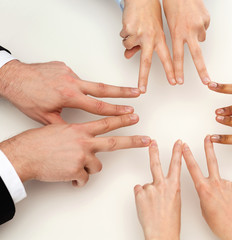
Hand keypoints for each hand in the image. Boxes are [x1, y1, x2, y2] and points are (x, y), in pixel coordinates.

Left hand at [0, 60, 139, 123]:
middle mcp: (72, 82)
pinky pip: (75, 77)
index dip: (116, 110)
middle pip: (104, 88)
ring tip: (84, 95)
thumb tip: (76, 133)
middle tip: (137, 92)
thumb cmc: (26, 97)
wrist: (12, 76)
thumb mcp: (45, 117)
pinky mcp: (64, 67)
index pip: (98, 106)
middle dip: (122, 92)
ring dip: (95, 89)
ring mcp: (69, 73)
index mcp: (70, 96)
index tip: (129, 111)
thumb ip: (64, 125)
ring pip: (89, 83)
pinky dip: (76, 85)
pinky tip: (65, 89)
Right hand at [0, 114, 150, 185]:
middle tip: (147, 140)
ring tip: (75, 167)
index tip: (134, 116)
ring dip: (89, 169)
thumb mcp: (60, 130)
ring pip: (97, 166)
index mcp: (80, 130)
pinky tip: (68, 177)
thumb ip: (77, 134)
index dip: (122, 119)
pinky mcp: (76, 171)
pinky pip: (83, 179)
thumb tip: (86, 139)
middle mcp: (84, 142)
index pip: (106, 123)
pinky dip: (77, 180)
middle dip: (133, 141)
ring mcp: (81, 157)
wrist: (25, 155)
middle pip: (114, 142)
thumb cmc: (39, 142)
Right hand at [121, 0, 174, 92]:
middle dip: (143, 77)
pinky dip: (124, 33)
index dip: (171, 71)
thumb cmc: (149, 13)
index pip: (167, 58)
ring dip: (128, 42)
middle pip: (146, 62)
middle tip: (142, 89)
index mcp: (160, 39)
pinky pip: (123, 37)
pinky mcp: (129, 30)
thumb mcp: (152, 31)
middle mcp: (151, 38)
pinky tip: (130, 24)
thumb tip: (130, 55)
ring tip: (135, 30)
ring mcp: (139, 34)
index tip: (174, 82)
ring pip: (128, 47)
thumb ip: (144, 45)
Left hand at [134, 140, 181, 239]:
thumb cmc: (170, 221)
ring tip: (152, 205)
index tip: (178, 143)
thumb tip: (159, 186)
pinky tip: (146, 206)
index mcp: (175, 186)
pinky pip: (139, 191)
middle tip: (152, 142)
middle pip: (156, 164)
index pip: (176, 164)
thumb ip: (168, 190)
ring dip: (148, 193)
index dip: (177, 152)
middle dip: (154, 151)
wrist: (162, 232)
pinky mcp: (140, 193)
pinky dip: (141, 198)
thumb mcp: (175, 201)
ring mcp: (150, 188)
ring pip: (146, 185)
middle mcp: (163, 184)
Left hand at [163, 0, 210, 84]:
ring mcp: (199, 25)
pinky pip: (204, 27)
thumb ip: (176, 36)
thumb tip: (185, 46)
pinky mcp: (206, 20)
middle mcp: (189, 31)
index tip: (179, 81)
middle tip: (206, 82)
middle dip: (202, 71)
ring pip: (200, 38)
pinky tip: (195, 17)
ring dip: (196, 35)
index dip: (178, 70)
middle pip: (196, 56)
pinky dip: (200, 25)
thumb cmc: (172, 3)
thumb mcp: (168, 22)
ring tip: (189, 22)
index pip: (177, 56)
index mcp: (176, 33)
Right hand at [182, 136, 231, 239]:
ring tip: (223, 202)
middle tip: (207, 138)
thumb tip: (207, 190)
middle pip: (210, 161)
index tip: (184, 147)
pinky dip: (229, 194)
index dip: (187, 156)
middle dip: (208, 148)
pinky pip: (230, 187)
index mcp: (203, 189)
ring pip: (221, 182)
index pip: (193, 168)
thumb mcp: (204, 208)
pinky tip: (231, 202)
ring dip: (220, 189)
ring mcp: (227, 183)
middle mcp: (215, 183)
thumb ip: (204, 195)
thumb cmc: (220, 223)